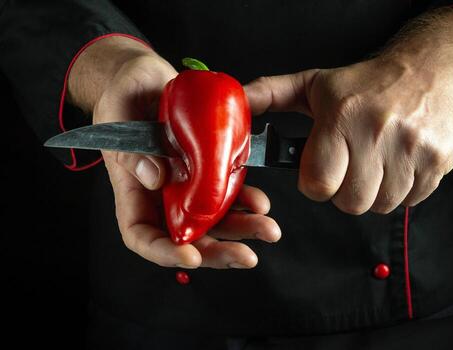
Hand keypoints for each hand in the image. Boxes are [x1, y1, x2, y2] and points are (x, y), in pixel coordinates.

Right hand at [68, 37, 280, 267]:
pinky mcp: (207, 167)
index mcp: (133, 189)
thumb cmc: (122, 93)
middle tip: (246, 256)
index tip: (191, 258)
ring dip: (242, 229)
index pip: (142, 235)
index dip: (164, 253)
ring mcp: (187, 184)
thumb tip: (158, 179)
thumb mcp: (115, 113)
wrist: (146, 79)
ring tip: (268, 230)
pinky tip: (261, 202)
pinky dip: (246, 199)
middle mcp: (162, 194)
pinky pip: (227, 191)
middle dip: (217, 251)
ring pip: (214, 220)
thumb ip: (130, 149)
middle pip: (187, 237)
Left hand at [244, 8, 452, 214]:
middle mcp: (380, 132)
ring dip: (373, 192)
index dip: (315, 183)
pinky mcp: (439, 159)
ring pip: (382, 205)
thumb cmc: (363, 84)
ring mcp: (414, 148)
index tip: (321, 169)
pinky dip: (401, 190)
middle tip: (349, 166)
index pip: (320, 184)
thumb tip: (233, 101)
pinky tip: (397, 164)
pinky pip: (412, 200)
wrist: (426, 71)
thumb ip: (268, 95)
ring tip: (374, 163)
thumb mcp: (311, 84)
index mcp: (342, 117)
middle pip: (352, 202)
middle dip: (344, 192)